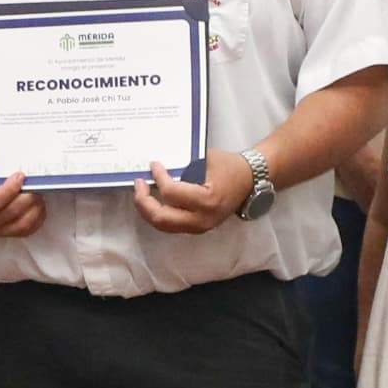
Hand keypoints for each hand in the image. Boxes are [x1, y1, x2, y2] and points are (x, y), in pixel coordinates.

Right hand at [0, 172, 47, 239]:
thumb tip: (8, 152)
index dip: (10, 190)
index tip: (20, 176)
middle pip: (11, 212)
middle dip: (27, 198)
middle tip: (35, 185)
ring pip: (20, 225)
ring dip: (34, 209)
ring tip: (38, 195)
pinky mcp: (4, 233)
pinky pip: (25, 231)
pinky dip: (36, 220)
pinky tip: (38, 208)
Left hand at [133, 151, 252, 234]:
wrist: (249, 181)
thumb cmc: (229, 167)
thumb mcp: (205, 159)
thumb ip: (181, 165)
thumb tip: (155, 166)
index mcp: (207, 200)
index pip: (171, 193)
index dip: (158, 177)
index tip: (153, 165)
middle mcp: (202, 219)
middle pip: (161, 218)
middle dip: (143, 202)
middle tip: (138, 184)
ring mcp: (200, 227)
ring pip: (163, 225)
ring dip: (148, 210)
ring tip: (141, 192)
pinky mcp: (197, 228)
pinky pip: (171, 225)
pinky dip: (158, 213)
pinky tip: (152, 200)